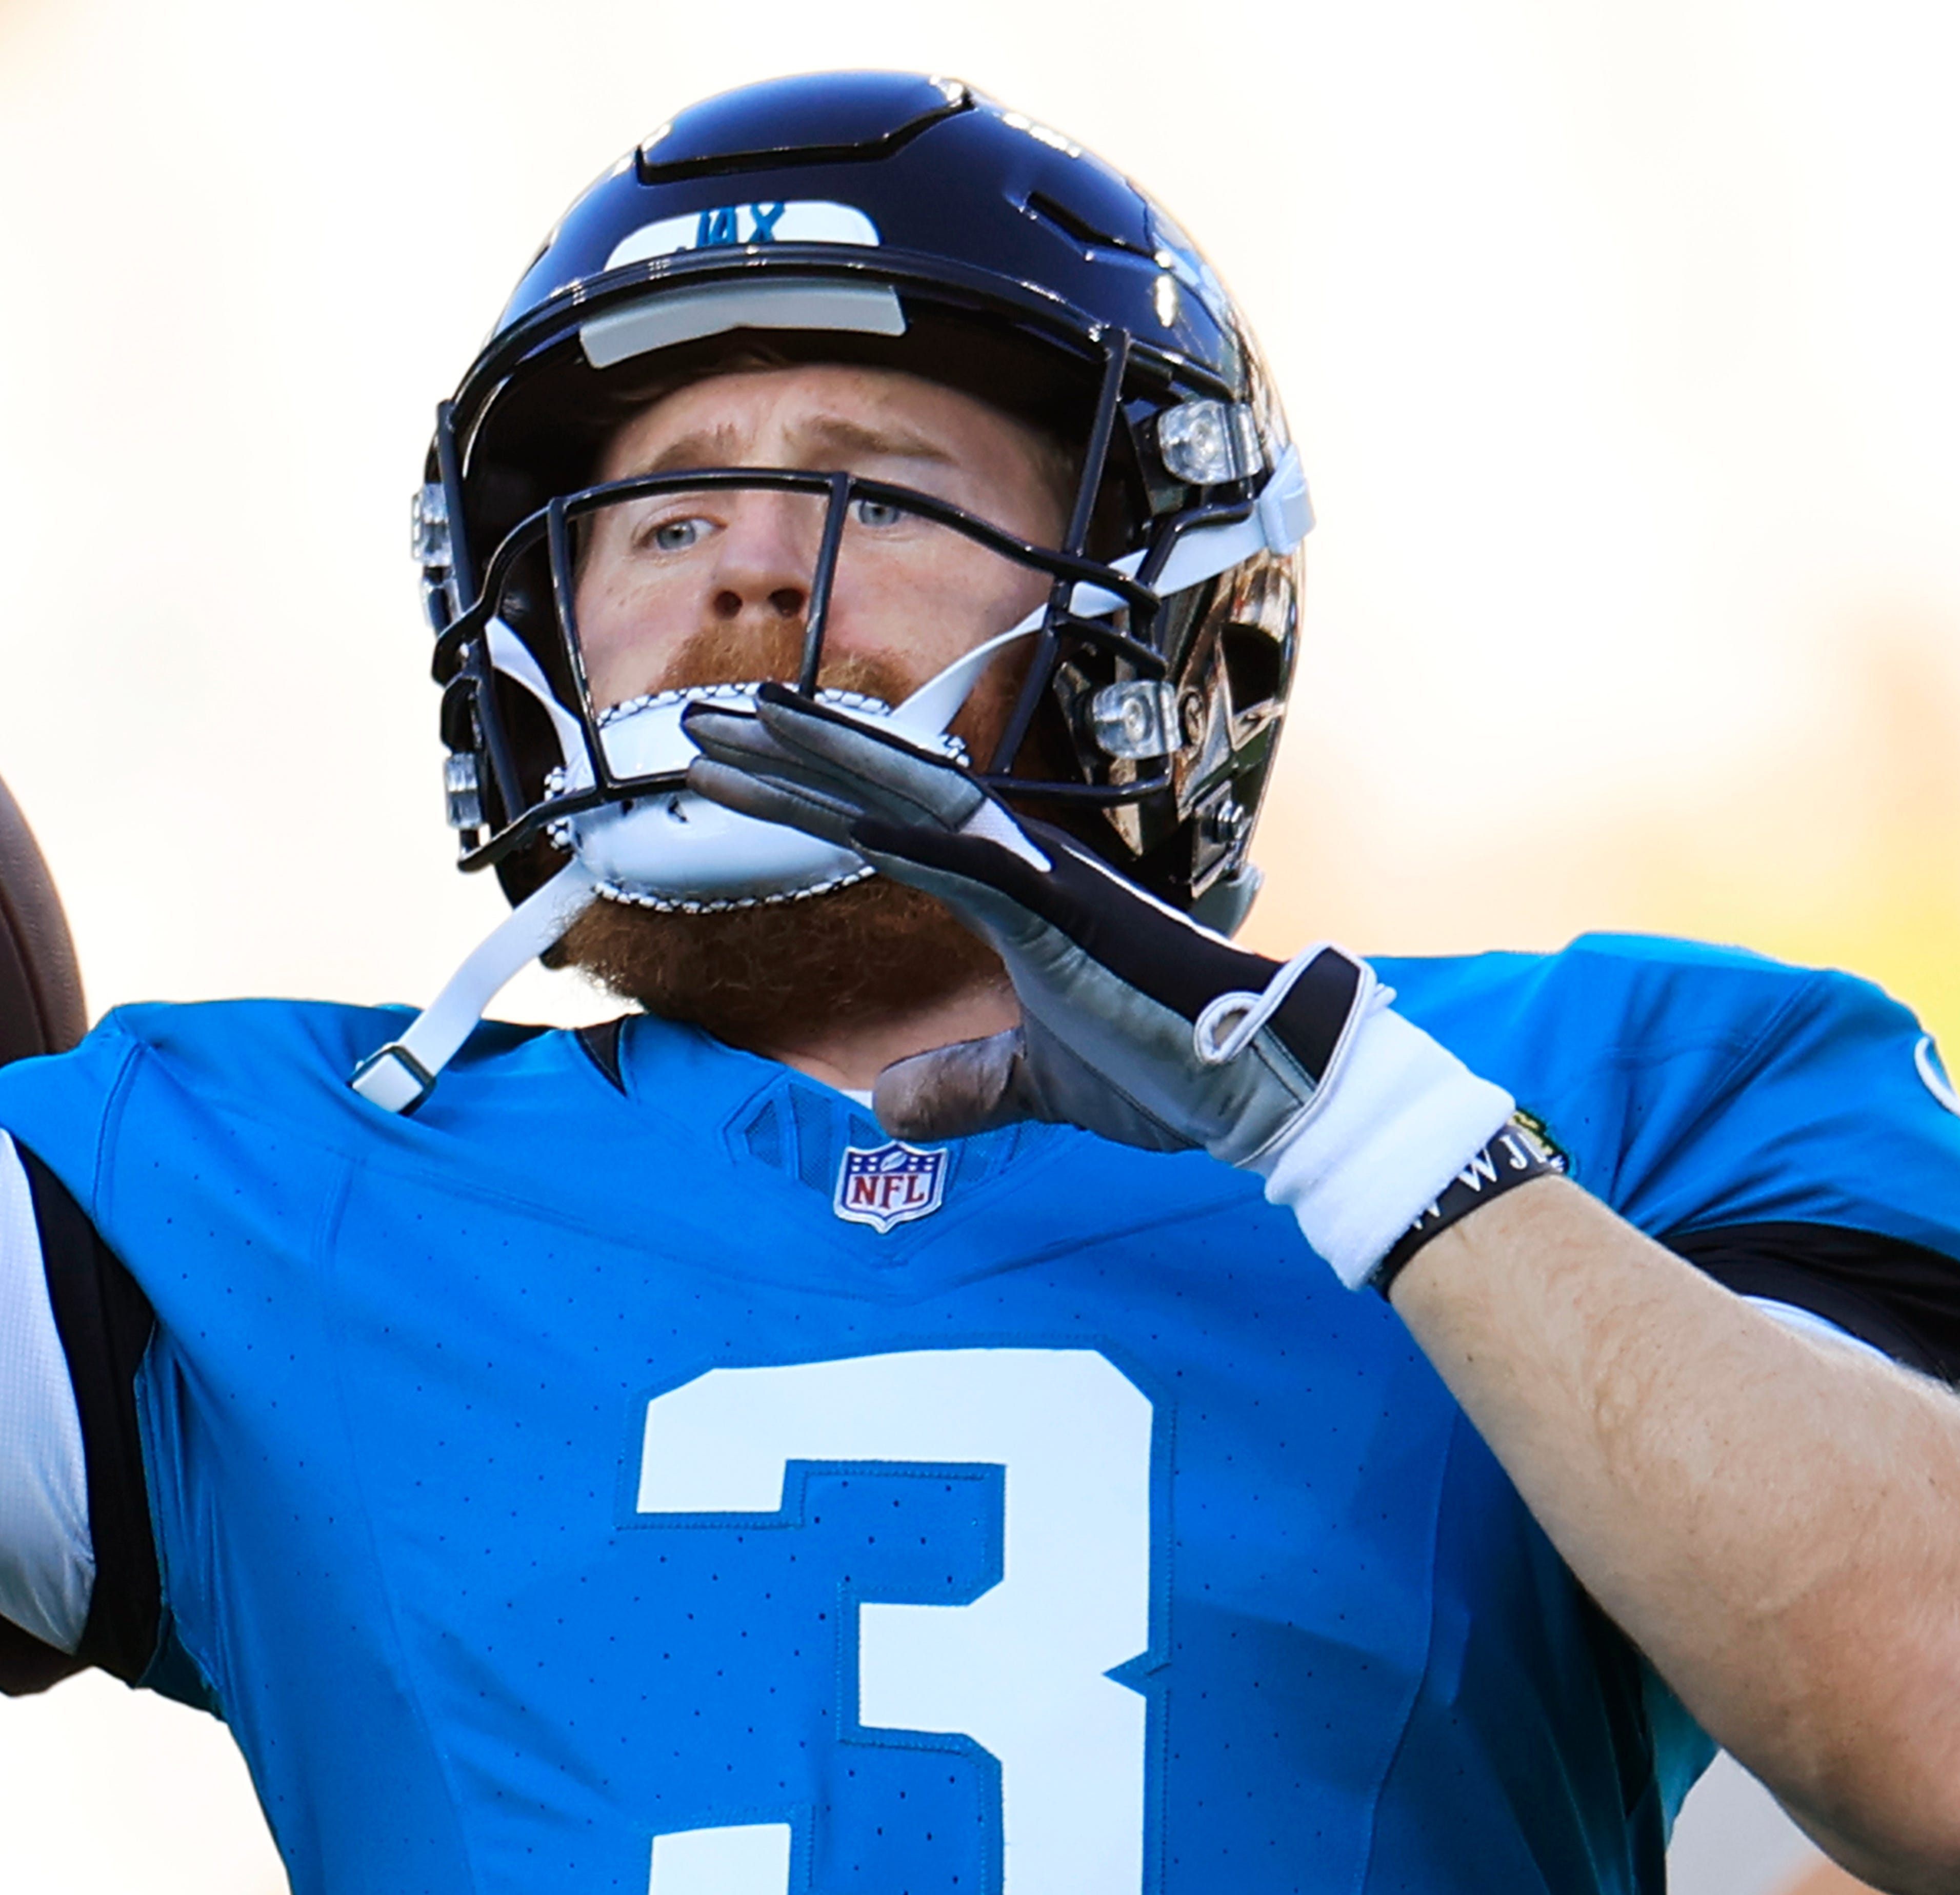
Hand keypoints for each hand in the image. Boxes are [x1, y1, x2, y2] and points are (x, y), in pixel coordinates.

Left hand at [681, 685, 1517, 1283]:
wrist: (1263, 1082)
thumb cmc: (1171, 1066)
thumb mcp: (1039, 1083)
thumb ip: (967, 1083)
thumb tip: (888, 1108)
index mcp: (1013, 889)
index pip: (890, 819)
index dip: (811, 788)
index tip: (735, 765)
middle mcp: (1020, 863)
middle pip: (883, 782)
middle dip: (788, 750)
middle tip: (696, 721)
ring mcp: (1041, 882)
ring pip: (908, 798)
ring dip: (815, 766)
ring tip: (726, 735)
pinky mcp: (1063, 918)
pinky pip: (968, 864)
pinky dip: (901, 836)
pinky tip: (838, 816)